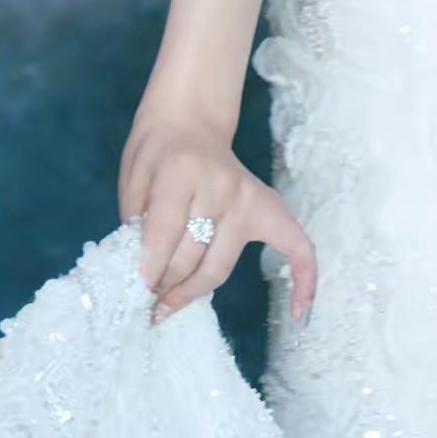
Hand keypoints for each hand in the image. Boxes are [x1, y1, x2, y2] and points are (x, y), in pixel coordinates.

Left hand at [117, 103, 317, 327]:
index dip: (145, 272)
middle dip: (163, 286)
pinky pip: (298, 247)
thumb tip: (146, 280)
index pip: (164, 237)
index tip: (133, 293)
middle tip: (145, 299)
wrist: (188, 123)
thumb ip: (137, 226)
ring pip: (219, 267)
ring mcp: (250, 199)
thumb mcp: (133, 183)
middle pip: (191, 258)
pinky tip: (298, 313)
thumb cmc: (155, 156)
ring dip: (190, 292)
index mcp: (181, 174)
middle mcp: (221, 186)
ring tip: (168, 306)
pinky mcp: (270, 209)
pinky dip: (304, 280)